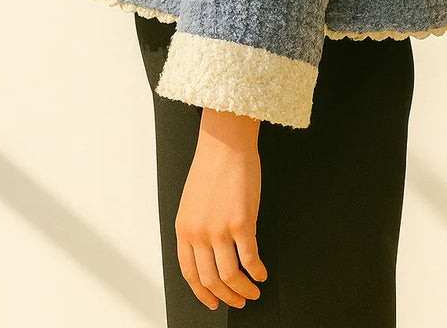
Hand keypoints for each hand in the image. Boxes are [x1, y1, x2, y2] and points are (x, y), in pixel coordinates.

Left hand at [175, 111, 268, 310]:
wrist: (224, 144)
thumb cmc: (211, 167)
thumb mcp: (192, 202)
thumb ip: (196, 228)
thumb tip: (208, 254)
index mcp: (184, 229)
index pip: (190, 274)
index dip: (203, 293)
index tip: (214, 302)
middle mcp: (199, 233)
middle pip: (211, 280)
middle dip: (227, 296)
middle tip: (240, 300)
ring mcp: (219, 230)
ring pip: (231, 276)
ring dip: (244, 290)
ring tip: (254, 290)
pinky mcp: (241, 223)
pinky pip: (250, 259)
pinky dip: (258, 272)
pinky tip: (262, 273)